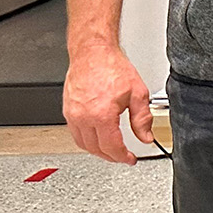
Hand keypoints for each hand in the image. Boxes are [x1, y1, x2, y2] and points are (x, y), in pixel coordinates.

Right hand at [63, 43, 153, 164]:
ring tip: (112, 150)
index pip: (111, 147)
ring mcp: (72, 115)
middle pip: (95, 149)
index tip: (130, 159)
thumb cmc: (112, 67)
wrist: (93, 53)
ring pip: (82, 144)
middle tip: (123, 156)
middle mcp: (83, 117)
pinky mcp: (67, 110)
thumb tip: (146, 136)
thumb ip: (142, 119)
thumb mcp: (137, 93)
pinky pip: (75, 133)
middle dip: (111, 156)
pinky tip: (98, 137)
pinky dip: (87, 140)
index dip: (122, 157)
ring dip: (97, 150)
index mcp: (101, 115)